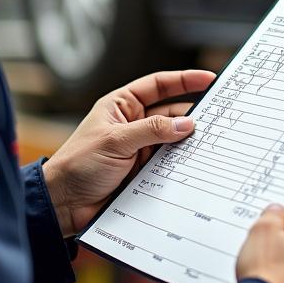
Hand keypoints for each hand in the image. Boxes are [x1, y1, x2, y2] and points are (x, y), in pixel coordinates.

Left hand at [43, 70, 215, 236]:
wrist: (64, 203)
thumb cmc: (79, 164)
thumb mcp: (116, 141)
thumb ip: (152, 130)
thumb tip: (186, 124)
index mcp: (121, 106)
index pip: (158, 86)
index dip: (184, 80)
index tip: (209, 79)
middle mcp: (133, 124)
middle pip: (171, 113)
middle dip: (193, 115)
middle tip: (219, 116)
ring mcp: (140, 149)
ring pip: (173, 140)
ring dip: (189, 142)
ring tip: (211, 142)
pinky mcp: (144, 172)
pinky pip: (170, 164)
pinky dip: (183, 164)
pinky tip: (196, 164)